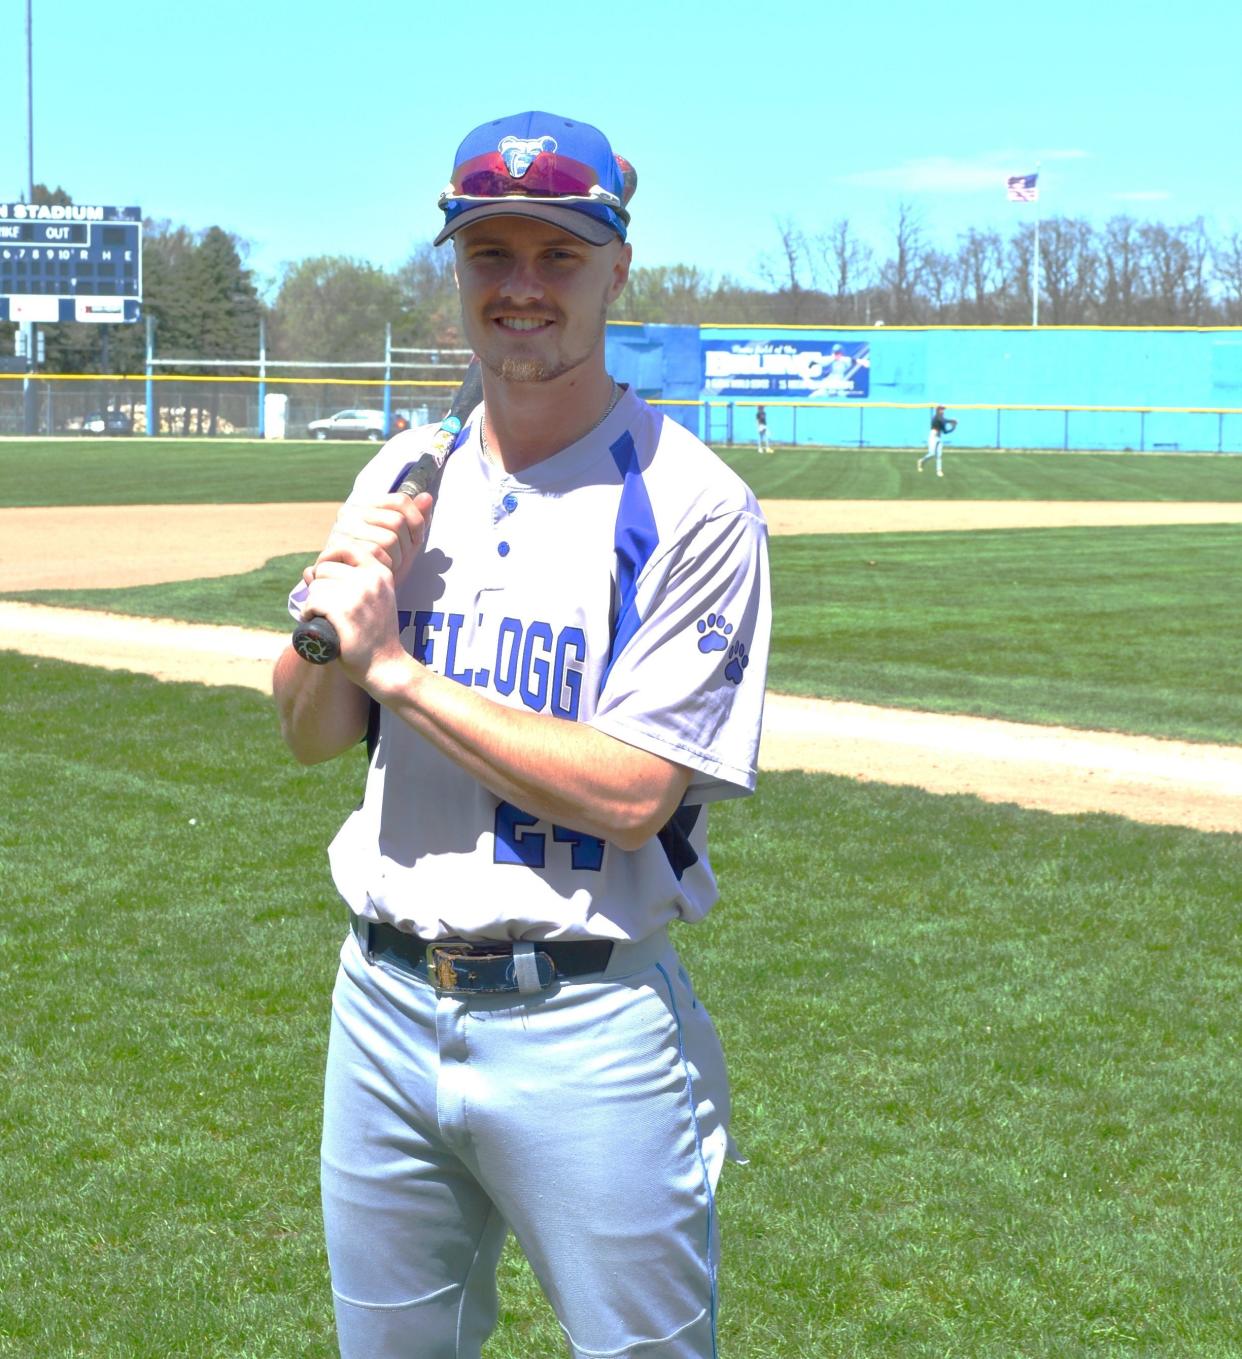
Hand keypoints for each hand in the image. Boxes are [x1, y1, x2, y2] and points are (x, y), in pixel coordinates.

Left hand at [300, 555, 410, 683]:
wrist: (385, 665)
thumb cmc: (373, 635)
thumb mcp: (372, 600)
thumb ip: (348, 581)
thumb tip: (309, 570)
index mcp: (381, 572)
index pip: (345, 547)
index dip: (327, 557)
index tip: (322, 574)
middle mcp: (371, 579)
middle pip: (325, 568)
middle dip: (319, 586)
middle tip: (327, 607)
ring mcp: (359, 595)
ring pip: (317, 586)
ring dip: (313, 602)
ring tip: (324, 617)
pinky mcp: (345, 613)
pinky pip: (313, 602)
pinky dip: (308, 612)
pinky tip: (315, 621)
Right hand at [303, 490, 434, 587]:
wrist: (358, 594)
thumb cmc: (383, 567)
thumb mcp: (405, 543)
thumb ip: (417, 520)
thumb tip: (427, 496)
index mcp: (366, 506)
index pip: (401, 501)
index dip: (416, 522)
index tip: (416, 540)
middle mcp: (350, 513)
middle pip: (397, 521)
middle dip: (406, 546)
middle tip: (397, 559)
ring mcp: (342, 529)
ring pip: (389, 538)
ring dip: (396, 559)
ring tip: (387, 567)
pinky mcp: (338, 548)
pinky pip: (376, 553)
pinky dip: (384, 567)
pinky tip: (378, 573)